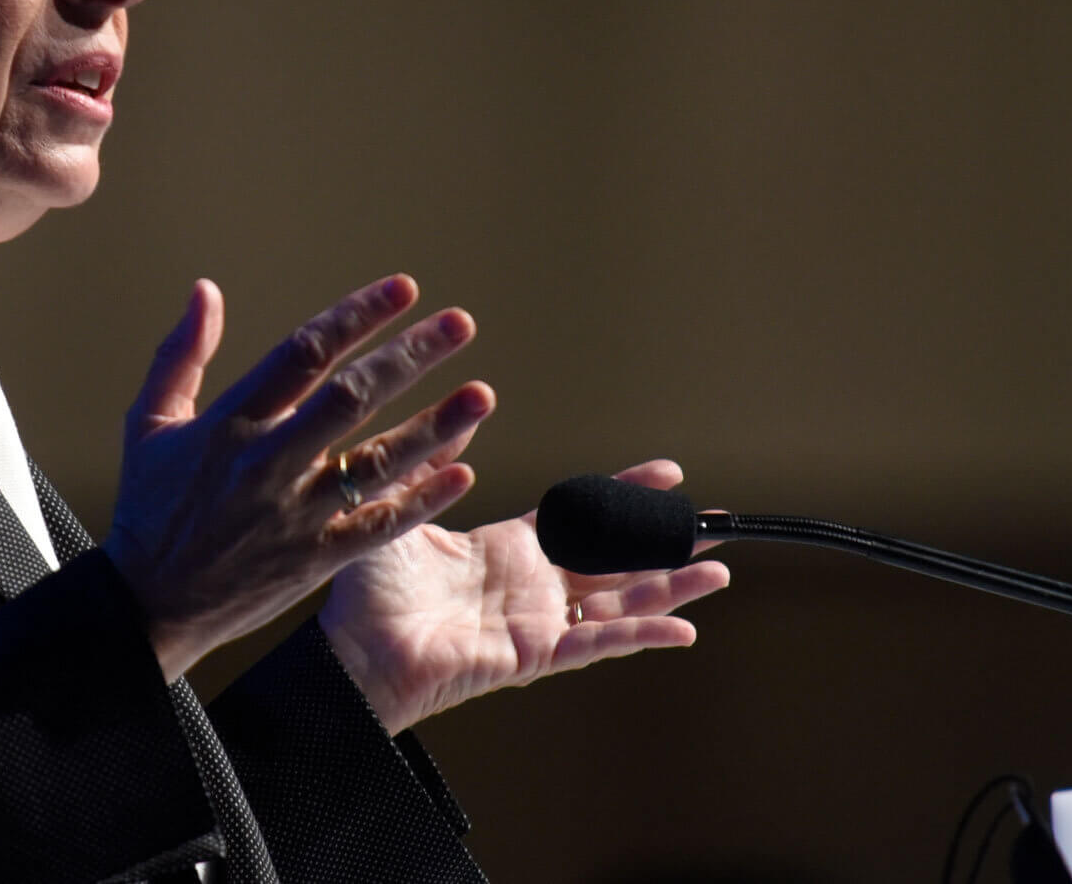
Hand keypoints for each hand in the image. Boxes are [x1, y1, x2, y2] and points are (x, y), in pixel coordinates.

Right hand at [102, 276, 491, 681]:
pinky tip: (462, 469)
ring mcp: (296, 515)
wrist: (147, 605)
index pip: (302, 355)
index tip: (404, 289)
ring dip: (434, 426)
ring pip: (376, 463)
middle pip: (350, 399)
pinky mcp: (315, 559)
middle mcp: (267, 464)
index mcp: (230, 423)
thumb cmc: (150, 506)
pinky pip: (378, 526)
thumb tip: (206, 290)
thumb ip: (181, 353)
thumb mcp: (148, 421)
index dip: (355, 316)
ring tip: (482, 394)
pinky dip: (421, 499)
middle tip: (459, 324)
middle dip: (409, 357)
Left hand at [318, 458, 730, 733]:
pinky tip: (684, 628)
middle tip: (718, 522)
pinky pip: (596, 641)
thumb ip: (434, 466)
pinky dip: (640, 634)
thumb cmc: (367, 591)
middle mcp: (531, 586)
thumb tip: (458, 415)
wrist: (351, 651)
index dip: (624, 493)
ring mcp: (537, 623)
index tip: (670, 472)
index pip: (579, 517)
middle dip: (666, 540)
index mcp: (505, 551)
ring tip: (720, 570)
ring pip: (620, 600)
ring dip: (670, 586)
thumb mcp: (404, 510)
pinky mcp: (534, 655)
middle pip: (615, 559)